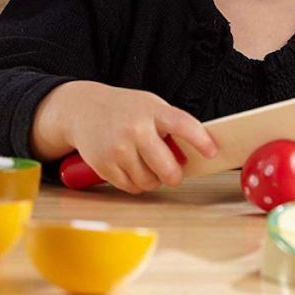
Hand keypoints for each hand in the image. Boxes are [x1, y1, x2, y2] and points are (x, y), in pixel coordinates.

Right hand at [54, 82, 217, 194]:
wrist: (83, 109)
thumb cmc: (125, 109)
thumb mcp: (151, 106)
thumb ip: (171, 127)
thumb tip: (191, 157)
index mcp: (152, 111)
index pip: (183, 125)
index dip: (200, 140)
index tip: (212, 152)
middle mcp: (135, 129)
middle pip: (166, 168)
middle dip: (174, 176)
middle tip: (174, 173)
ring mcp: (118, 148)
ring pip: (149, 182)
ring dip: (154, 180)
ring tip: (148, 166)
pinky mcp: (104, 165)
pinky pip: (131, 187)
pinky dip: (136, 184)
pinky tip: (133, 169)